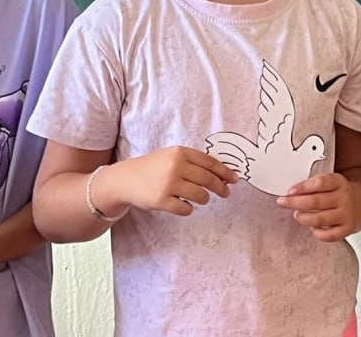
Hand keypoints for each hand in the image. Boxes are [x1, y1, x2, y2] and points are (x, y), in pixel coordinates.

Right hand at [108, 146, 237, 216]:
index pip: (210, 162)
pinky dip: (188, 208)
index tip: (235, 179)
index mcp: (180, 152)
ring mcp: (168, 184)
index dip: (225, 172)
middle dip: (220, 188)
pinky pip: (186, 209)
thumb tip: (222, 174)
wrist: (126, 179)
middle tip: (226, 193)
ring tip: (201, 198)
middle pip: (208, 179)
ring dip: (204, 198)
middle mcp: (175, 166)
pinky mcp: (161, 200)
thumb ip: (193, 162)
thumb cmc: (153, 167)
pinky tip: (183, 204)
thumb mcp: (171, 156)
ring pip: (200, 195)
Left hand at [277, 172, 360, 241]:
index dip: (303, 187)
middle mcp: (344, 198)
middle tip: (282, 202)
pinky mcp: (347, 229)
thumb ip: (314, 186)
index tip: (289, 191)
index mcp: (339, 182)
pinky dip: (316, 232)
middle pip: (316, 201)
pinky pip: (328, 235)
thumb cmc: (338, 193)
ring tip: (297, 215)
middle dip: (295, 203)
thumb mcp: (331, 182)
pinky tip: (312, 227)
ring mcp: (346, 214)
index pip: (320, 183)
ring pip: (320, 219)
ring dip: (304, 218)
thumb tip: (290, 194)